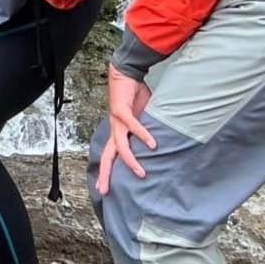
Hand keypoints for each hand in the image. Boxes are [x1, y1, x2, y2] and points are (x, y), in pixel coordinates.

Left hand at [96, 66, 155, 197]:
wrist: (126, 73)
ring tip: (141, 173)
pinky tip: (152, 144)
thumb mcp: (143, 118)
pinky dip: (142, 135)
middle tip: (105, 191)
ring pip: (120, 146)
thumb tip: (161, 144)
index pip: (109, 156)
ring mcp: (116, 121)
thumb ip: (148, 131)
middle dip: (105, 174)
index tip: (103, 188)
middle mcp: (115, 129)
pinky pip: (132, 126)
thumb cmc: (134, 96)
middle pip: (107, 156)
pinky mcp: (121, 110)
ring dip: (130, 161)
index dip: (106, 171)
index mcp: (118, 132)